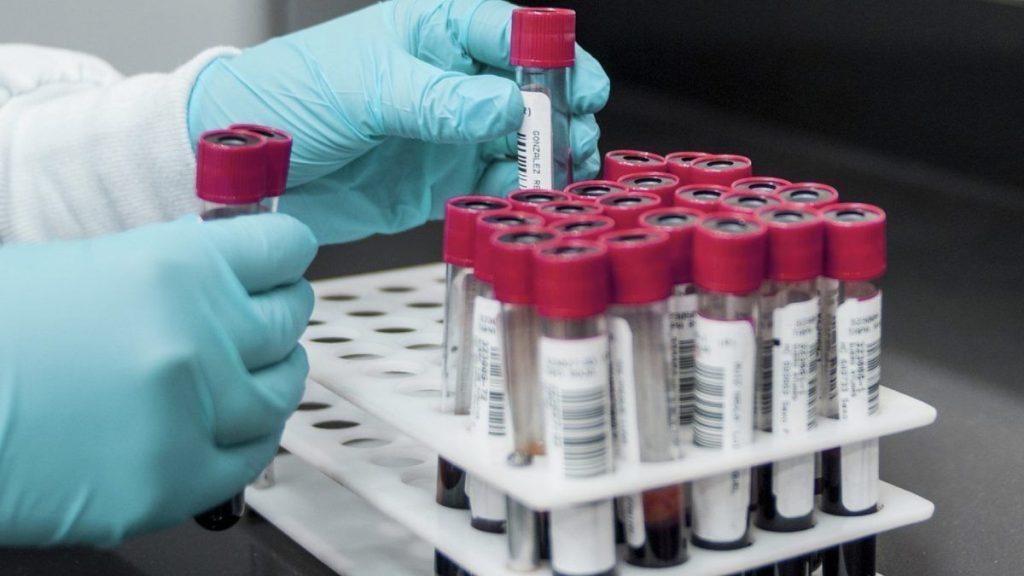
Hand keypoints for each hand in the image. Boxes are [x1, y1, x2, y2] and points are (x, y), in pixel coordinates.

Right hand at [0, 214, 316, 545]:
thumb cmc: (1, 333)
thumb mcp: (91, 267)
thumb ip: (177, 270)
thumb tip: (235, 274)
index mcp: (175, 266)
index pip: (285, 249)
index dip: (284, 255)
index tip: (281, 263)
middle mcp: (196, 336)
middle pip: (290, 318)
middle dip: (276, 314)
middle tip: (259, 319)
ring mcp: (191, 413)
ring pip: (282, 388)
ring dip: (272, 376)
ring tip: (251, 373)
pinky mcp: (174, 480)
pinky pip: (253, 454)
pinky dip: (251, 435)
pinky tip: (234, 424)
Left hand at [187, 0, 609, 243]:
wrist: (240, 168)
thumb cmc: (286, 97)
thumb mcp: (366, 89)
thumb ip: (439, 100)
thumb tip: (506, 106)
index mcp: (432, 32)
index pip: (509, 31)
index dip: (551, 55)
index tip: (577, 84)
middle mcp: (448, 81)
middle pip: (527, 89)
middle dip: (558, 112)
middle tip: (572, 138)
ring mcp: (446, 133)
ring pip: (517, 141)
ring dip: (543, 157)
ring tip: (553, 174)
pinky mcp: (437, 182)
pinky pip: (489, 184)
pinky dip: (511, 192)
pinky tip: (519, 197)